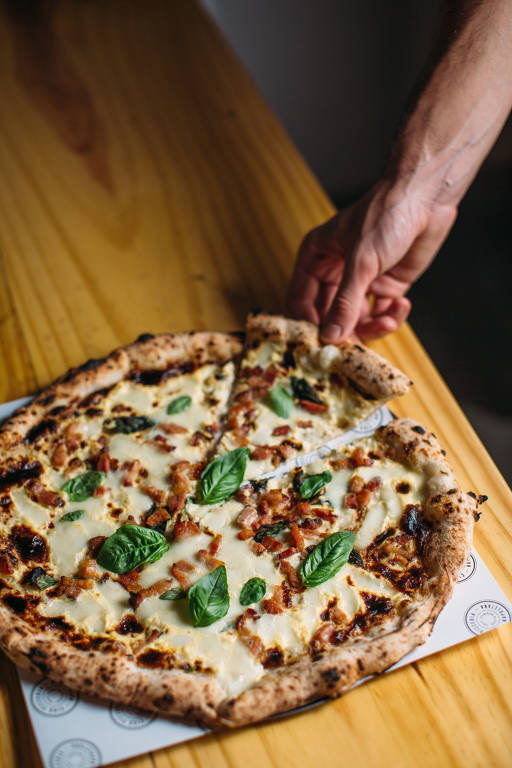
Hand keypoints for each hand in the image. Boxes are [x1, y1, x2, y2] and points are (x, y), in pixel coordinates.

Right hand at [286, 179, 456, 342]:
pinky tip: (401, 305)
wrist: (427, 198)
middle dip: (343, 332)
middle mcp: (335, 273)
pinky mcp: (386, 286)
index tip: (319, 344)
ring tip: (386, 320)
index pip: (300, 301)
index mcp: (316, 258)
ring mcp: (361, 282)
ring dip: (372, 327)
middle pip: (328, 316)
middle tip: (354, 348)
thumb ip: (344, 303)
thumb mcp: (361, 262)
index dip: (307, 324)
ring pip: (356, 321)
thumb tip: (330, 337)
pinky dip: (391, 316)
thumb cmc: (386, 214)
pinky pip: (380, 314)